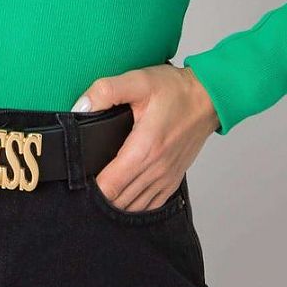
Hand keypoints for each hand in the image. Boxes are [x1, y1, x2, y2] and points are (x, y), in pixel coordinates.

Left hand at [73, 63, 220, 211]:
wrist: (209, 97)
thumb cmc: (176, 90)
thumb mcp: (138, 80)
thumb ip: (105, 91)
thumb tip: (80, 107)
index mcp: (145, 149)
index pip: (109, 186)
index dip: (89, 188)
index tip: (77, 178)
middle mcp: (156, 170)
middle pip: (118, 201)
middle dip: (97, 196)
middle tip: (82, 183)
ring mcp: (166, 178)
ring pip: (133, 206)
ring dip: (114, 202)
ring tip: (98, 190)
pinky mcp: (173, 180)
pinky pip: (150, 205)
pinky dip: (134, 205)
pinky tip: (122, 197)